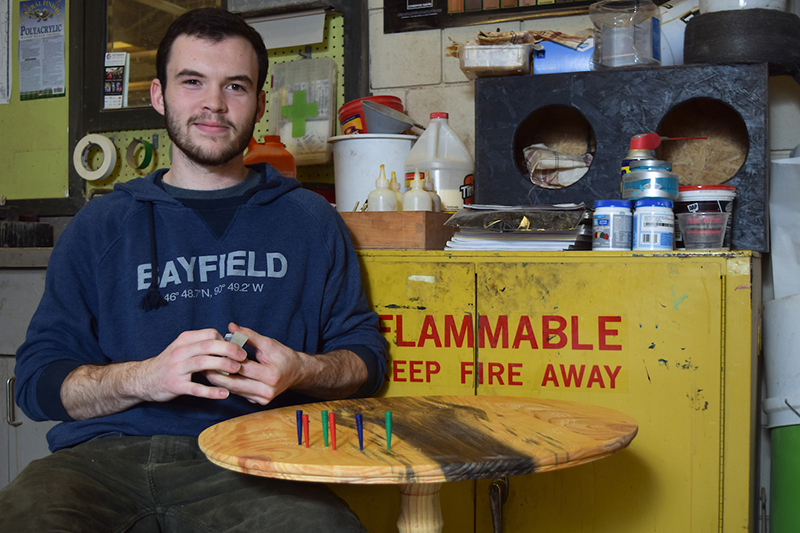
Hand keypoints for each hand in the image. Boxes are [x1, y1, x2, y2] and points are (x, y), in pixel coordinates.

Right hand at [139, 328, 247, 401]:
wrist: (143, 379)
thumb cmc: (169, 363)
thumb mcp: (182, 348)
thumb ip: (201, 345)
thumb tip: (227, 344)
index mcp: (185, 340)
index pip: (210, 334)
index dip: (226, 340)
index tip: (236, 349)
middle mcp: (180, 351)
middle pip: (209, 345)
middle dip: (229, 350)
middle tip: (243, 357)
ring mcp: (177, 368)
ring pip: (203, 363)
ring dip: (223, 366)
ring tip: (237, 370)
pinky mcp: (175, 385)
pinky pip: (196, 388)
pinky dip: (211, 391)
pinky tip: (224, 394)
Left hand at [204, 323, 367, 404]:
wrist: (297, 372)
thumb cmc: (283, 356)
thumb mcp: (268, 343)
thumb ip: (248, 336)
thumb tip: (231, 327)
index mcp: (271, 375)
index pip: (242, 368)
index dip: (226, 360)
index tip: (211, 354)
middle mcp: (267, 391)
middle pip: (234, 384)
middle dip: (217, 374)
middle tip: (202, 365)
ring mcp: (263, 399)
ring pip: (234, 390)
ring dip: (220, 381)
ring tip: (207, 369)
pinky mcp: (259, 402)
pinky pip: (239, 393)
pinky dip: (229, 385)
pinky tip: (219, 377)